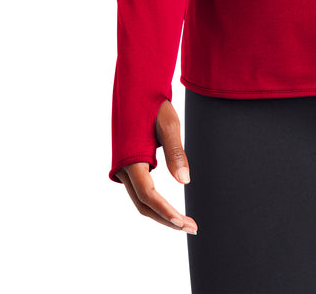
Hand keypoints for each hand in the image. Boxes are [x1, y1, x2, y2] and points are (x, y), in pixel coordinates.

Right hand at [115, 99, 198, 234]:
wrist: (136, 88)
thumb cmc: (154, 103)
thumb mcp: (169, 124)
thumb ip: (176, 152)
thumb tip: (186, 182)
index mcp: (131, 158)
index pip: (148, 194)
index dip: (165, 211)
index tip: (183, 222)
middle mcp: (124, 167)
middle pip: (143, 205)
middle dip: (166, 219)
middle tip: (192, 227)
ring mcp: (124, 168)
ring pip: (141, 201)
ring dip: (161, 214)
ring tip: (185, 222)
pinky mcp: (129, 166)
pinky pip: (140, 191)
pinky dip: (155, 203)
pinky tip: (171, 207)